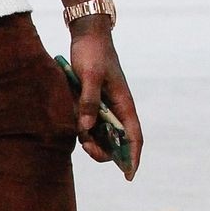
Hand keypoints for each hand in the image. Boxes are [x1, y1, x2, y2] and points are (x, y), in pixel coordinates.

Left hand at [69, 20, 142, 178]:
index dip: (133, 157)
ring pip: (102, 135)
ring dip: (93, 142)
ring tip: (81, 138)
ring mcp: (105, 106)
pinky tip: (76, 126)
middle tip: (88, 149)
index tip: (128, 175)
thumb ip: (88, 101)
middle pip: (117, 141)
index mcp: (124, 104)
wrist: (86, 35)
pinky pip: (89, 123)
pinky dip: (84, 129)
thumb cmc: (92, 53)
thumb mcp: (90, 76)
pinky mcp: (91, 102)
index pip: (134, 137)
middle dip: (105, 152)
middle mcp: (117, 108)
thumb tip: (86, 129)